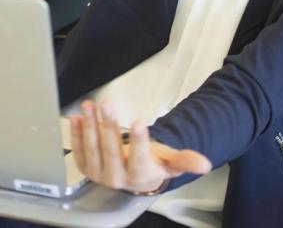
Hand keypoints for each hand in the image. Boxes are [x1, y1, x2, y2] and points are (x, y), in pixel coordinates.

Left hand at [70, 101, 211, 194]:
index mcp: (139, 176)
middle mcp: (117, 178)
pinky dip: (76, 135)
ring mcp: (99, 174)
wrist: (134, 177)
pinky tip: (76, 118)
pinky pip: (79, 152)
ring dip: (90, 126)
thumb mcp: (171, 161)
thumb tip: (205, 164)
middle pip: (112, 151)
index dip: (139, 142)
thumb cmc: (153, 163)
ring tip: (90, 106)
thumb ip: (185, 161)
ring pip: (93, 149)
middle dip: (108, 126)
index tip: (139, 122)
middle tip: (108, 104)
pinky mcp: (86, 168)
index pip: (139, 160)